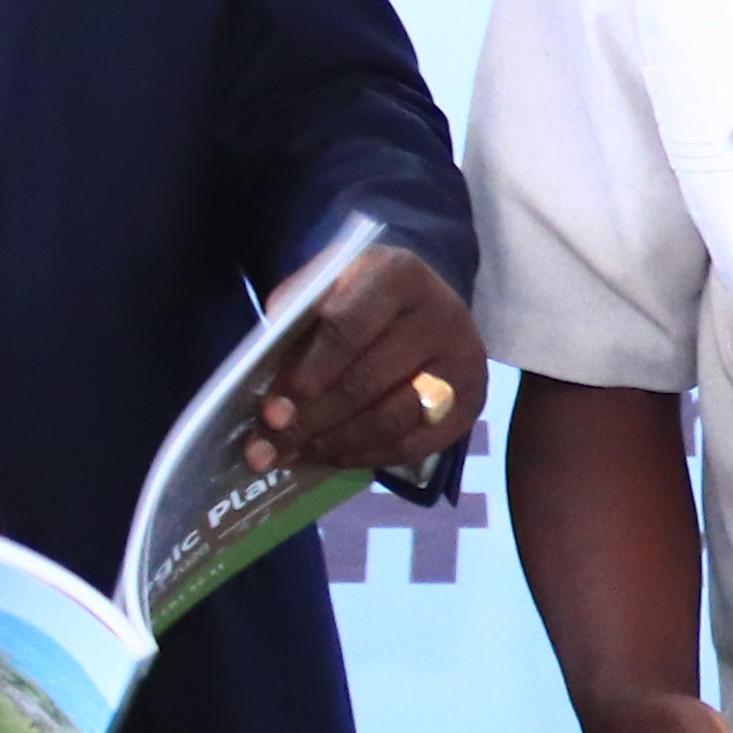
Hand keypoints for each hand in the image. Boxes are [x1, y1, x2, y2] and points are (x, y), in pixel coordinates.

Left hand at [251, 246, 488, 494]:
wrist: (423, 301)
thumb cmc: (359, 297)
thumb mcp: (323, 286)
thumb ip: (293, 321)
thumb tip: (259, 379)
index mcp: (398, 276)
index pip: (347, 330)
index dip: (307, 375)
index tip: (272, 412)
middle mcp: (440, 316)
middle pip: (368, 381)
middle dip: (313, 420)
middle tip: (272, 446)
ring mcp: (464, 362)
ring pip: (394, 419)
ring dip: (337, 444)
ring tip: (297, 454)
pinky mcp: (473, 400)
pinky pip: (416, 444)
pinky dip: (369, 456)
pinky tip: (335, 455)